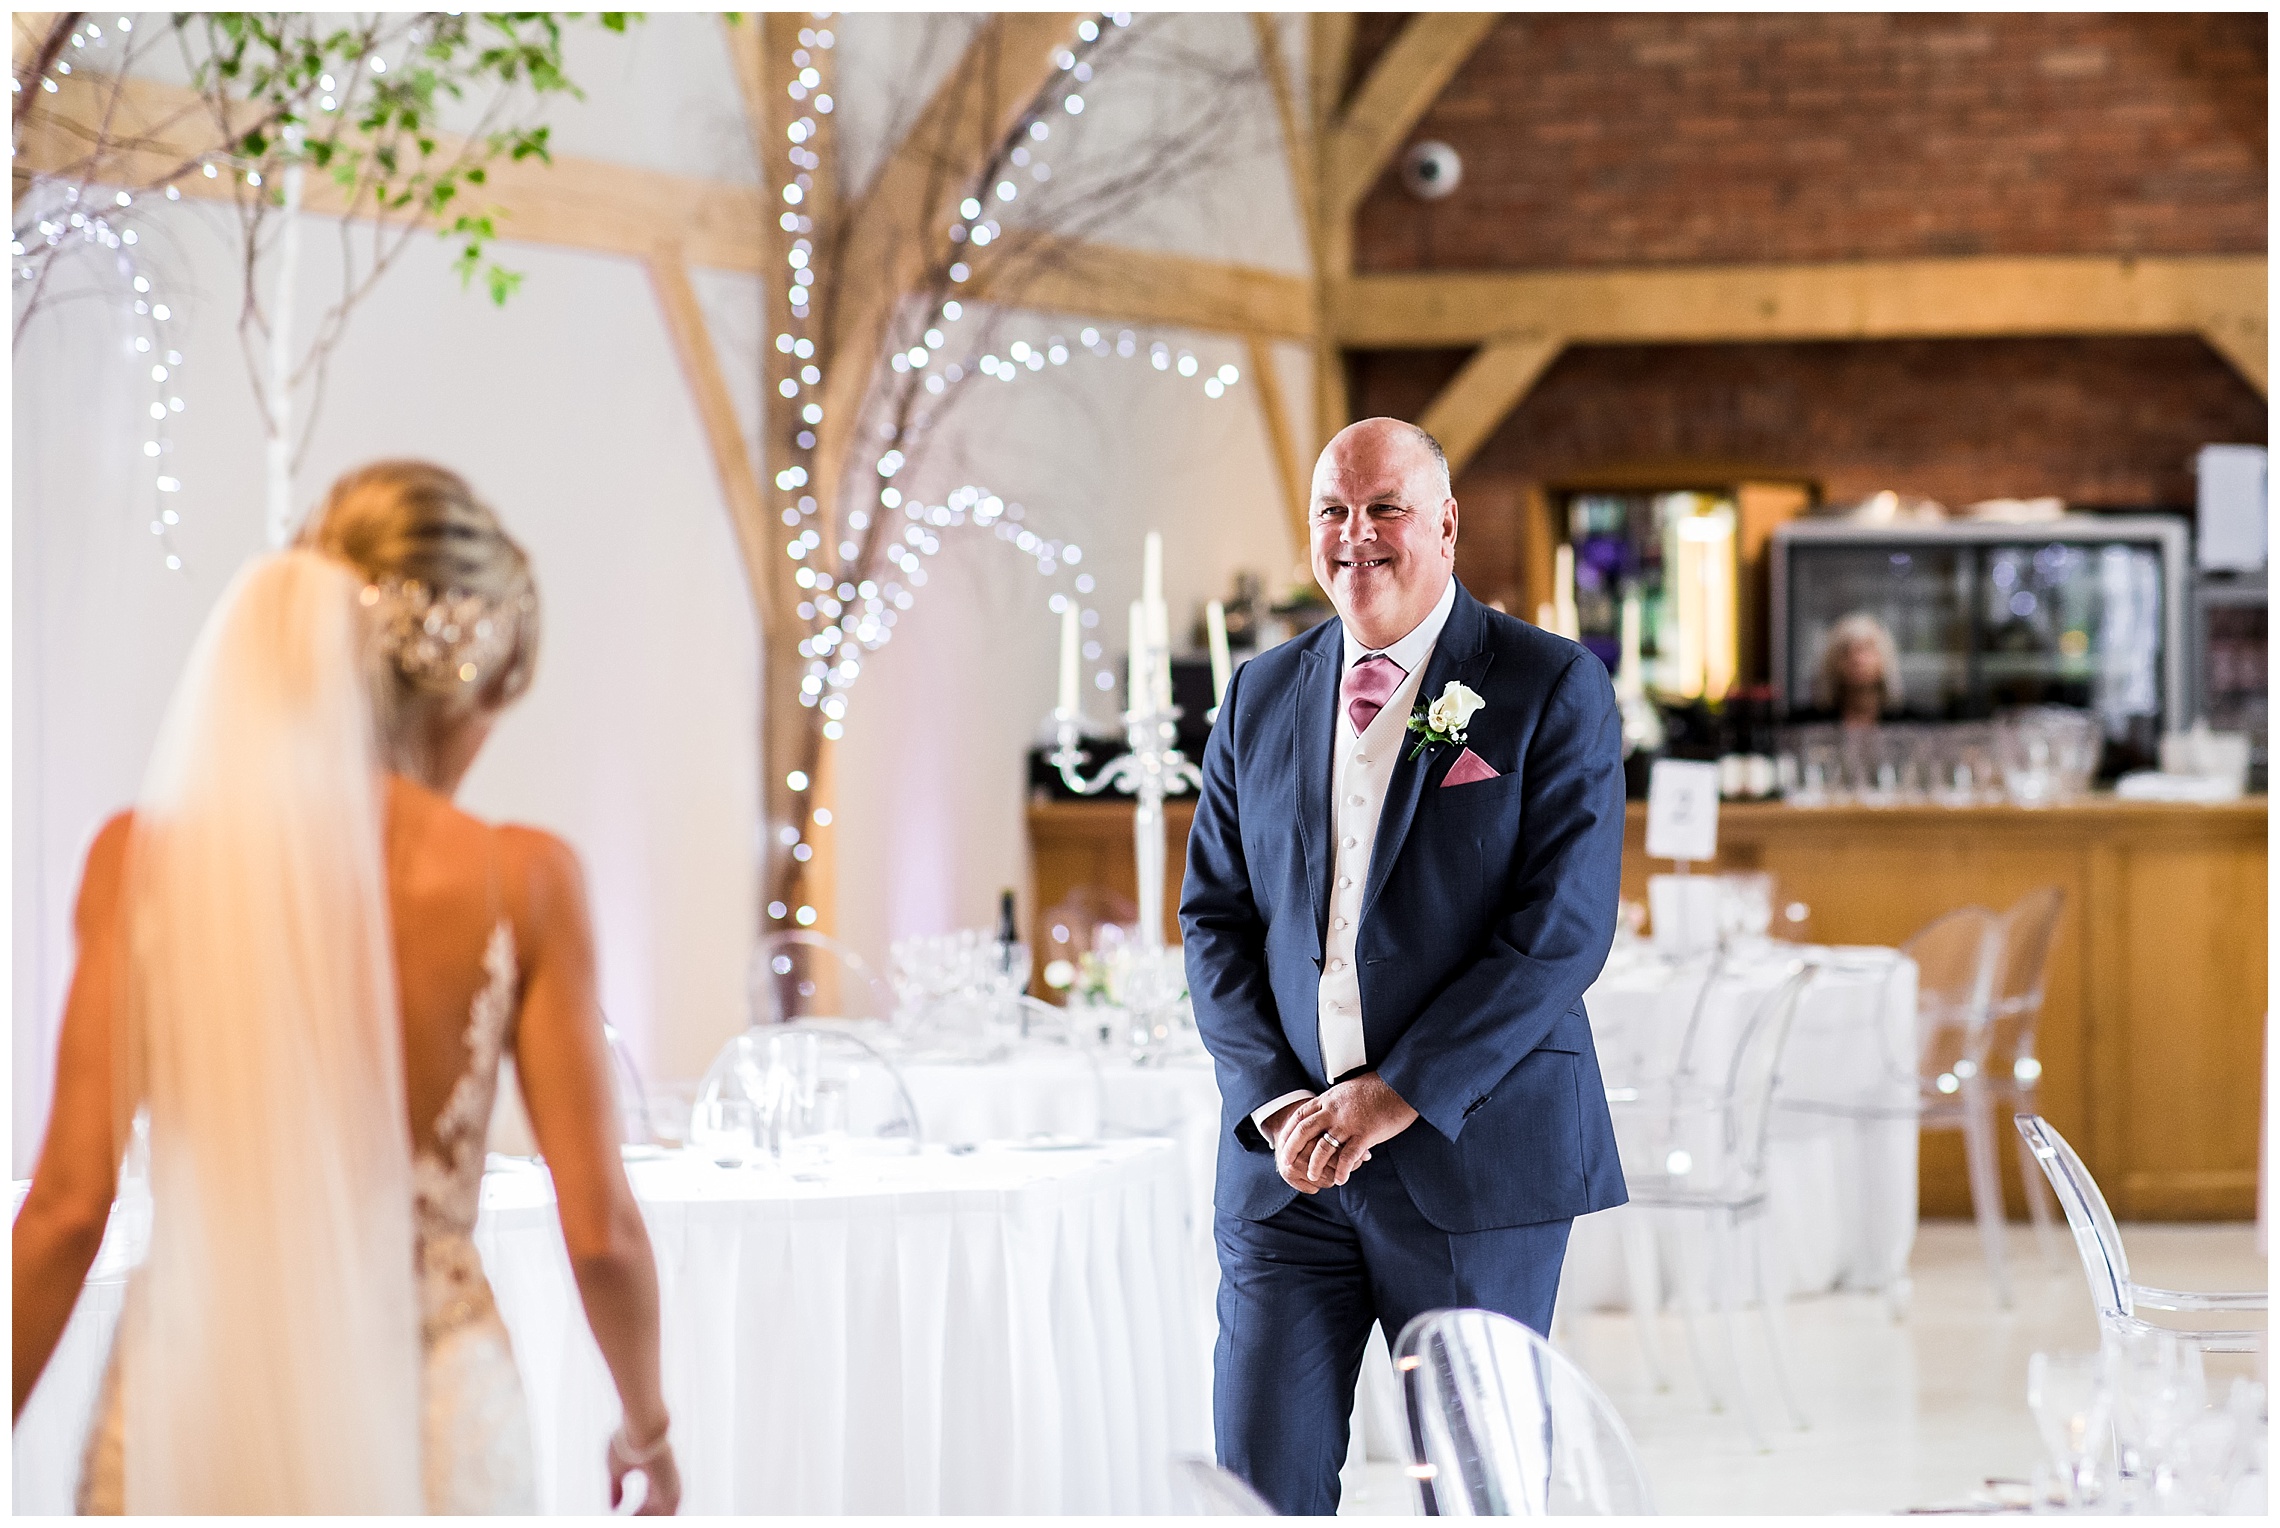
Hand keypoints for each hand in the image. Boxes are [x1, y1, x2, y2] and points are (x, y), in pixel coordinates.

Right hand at [609, 1421, 681, 1514]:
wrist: (641, 1425)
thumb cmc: (628, 1441)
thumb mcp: (617, 1469)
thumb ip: (616, 1489)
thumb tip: (613, 1508)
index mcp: (658, 1476)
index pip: (650, 1504)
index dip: (637, 1514)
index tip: (623, 1518)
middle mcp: (668, 1483)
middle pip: (658, 1513)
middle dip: (643, 1519)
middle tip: (627, 1522)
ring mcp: (671, 1487)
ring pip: (664, 1516)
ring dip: (646, 1520)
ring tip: (630, 1522)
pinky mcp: (671, 1491)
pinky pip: (664, 1517)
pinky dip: (649, 1520)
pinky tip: (633, 1521)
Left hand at [1279, 1073, 1417, 1188]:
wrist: (1401, 1083)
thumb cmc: (1380, 1086)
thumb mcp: (1350, 1089)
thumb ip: (1337, 1101)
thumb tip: (1330, 1108)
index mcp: (1329, 1098)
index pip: (1300, 1115)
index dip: (1289, 1130)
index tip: (1282, 1142)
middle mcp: (1334, 1110)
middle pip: (1304, 1131)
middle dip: (1292, 1148)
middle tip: (1285, 1162)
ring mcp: (1348, 1123)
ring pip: (1323, 1147)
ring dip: (1315, 1164)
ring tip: (1312, 1176)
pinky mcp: (1365, 1134)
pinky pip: (1348, 1156)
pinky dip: (1342, 1170)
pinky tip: (1340, 1179)